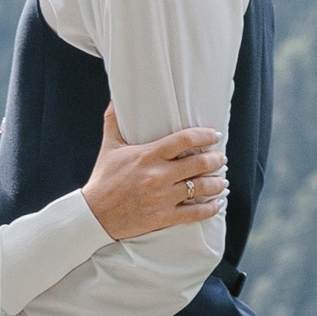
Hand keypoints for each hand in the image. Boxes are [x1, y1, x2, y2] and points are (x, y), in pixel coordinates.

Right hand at [82, 111, 226, 239]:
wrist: (94, 213)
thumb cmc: (103, 178)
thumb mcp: (109, 146)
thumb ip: (114, 121)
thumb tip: (116, 99)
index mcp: (148, 155)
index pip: (185, 140)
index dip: (205, 135)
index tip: (215, 135)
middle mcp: (159, 175)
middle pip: (199, 164)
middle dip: (216, 159)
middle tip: (221, 158)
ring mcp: (163, 197)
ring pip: (201, 188)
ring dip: (217, 183)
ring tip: (222, 180)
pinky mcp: (164, 217)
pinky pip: (195, 213)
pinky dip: (211, 208)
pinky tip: (218, 203)